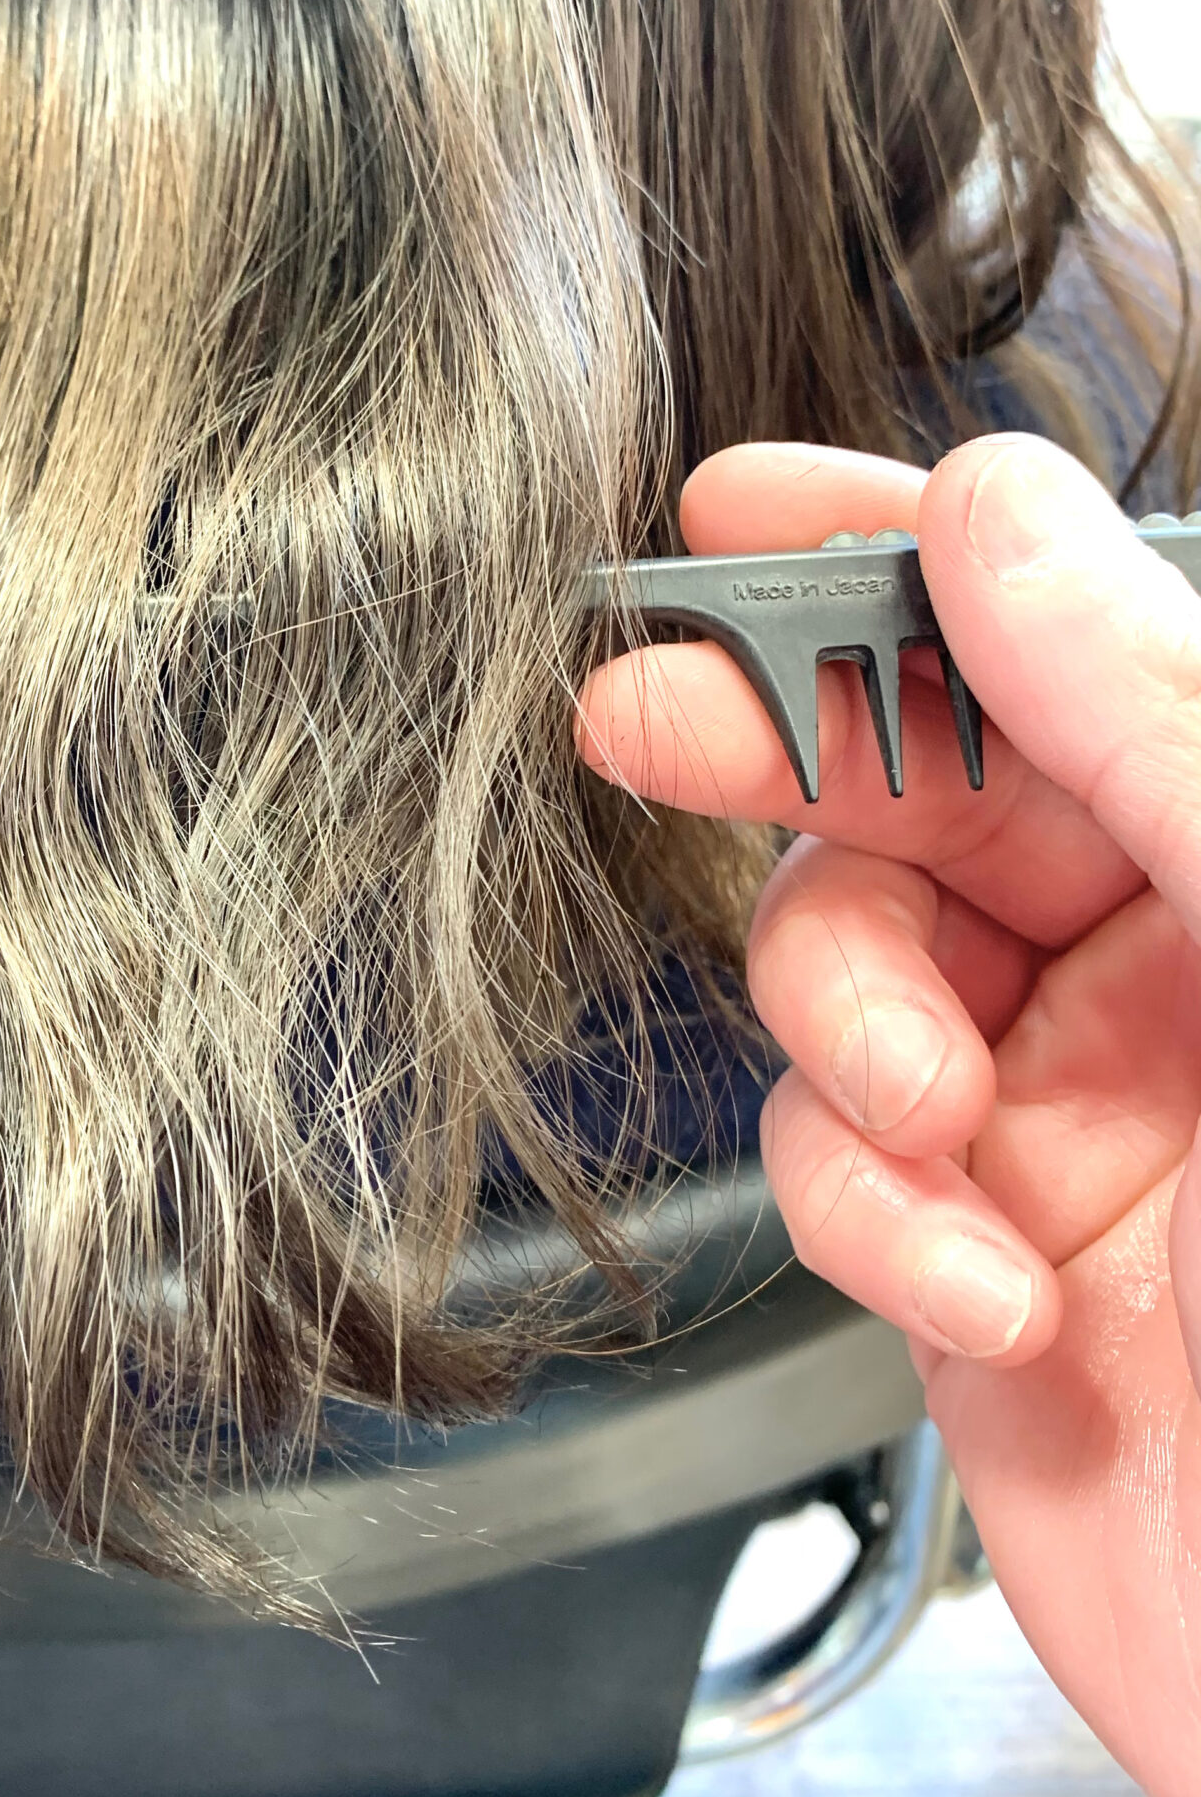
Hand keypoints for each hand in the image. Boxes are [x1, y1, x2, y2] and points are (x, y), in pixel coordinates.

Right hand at [577, 434, 1200, 1796]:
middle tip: (648, 718)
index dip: (897, 561)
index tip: (741, 510)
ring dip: (847, 1029)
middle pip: (921, 788)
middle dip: (788, 758)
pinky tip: (979, 1285)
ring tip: (931, 1116)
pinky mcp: (982, 1264)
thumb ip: (1161, 729)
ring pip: (846, 974)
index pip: (1065, 644)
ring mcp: (1074, 1114)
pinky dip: (869, 1218)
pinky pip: (842, 1173)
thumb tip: (994, 518)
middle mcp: (1174, 963)